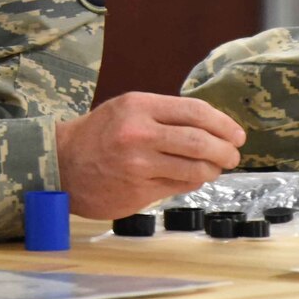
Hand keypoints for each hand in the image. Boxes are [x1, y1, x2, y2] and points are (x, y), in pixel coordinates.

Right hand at [55, 92, 245, 218]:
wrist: (61, 164)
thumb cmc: (98, 134)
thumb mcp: (127, 110)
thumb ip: (165, 115)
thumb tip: (211, 129)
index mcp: (139, 106)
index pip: (195, 112)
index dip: (223, 124)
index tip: (237, 134)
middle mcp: (139, 134)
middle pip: (200, 142)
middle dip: (225, 150)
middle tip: (234, 154)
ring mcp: (139, 165)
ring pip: (194, 169)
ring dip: (212, 170)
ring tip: (215, 168)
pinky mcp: (138, 191)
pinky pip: (179, 186)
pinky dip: (192, 182)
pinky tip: (192, 178)